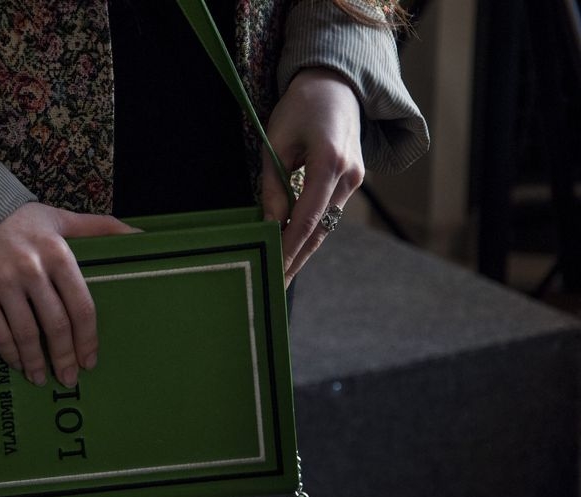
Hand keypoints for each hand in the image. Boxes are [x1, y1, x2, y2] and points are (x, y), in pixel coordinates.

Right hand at [0, 202, 137, 387]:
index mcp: (58, 254)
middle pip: (56, 326)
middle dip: (65, 357)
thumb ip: (99, 228)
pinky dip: (10, 352)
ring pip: (27, 334)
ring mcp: (4, 283)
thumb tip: (140, 237)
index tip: (90, 359)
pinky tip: (18, 363)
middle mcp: (33, 270)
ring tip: (43, 378)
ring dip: (37, 362)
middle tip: (70, 378)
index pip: (81, 306)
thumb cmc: (17, 217)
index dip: (88, 339)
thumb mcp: (60, 217)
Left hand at [261, 67, 364, 284]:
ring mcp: (356, 179)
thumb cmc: (300, 108)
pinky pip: (329, 213)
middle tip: (275, 284)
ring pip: (326, 224)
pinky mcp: (353, 181)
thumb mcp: (275, 142)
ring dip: (303, 248)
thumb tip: (269, 225)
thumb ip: (273, 185)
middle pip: (320, 228)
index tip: (273, 268)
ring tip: (280, 272)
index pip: (306, 217)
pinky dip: (310, 231)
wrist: (336, 85)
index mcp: (330, 161)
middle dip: (296, 258)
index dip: (289, 246)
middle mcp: (349, 175)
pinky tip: (292, 247)